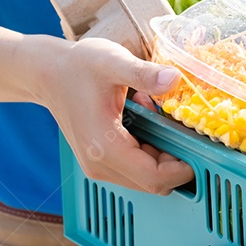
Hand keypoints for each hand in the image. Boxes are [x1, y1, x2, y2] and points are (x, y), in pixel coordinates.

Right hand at [46, 37, 193, 194]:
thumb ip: (145, 74)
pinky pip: (135, 169)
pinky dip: (148, 151)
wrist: (47, 73)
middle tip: (177, 124)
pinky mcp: (99, 162)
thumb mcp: (114, 62)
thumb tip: (175, 79)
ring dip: (161, 153)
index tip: (198, 145)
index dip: (182, 168)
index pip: (154, 178)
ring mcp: (98, 167)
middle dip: (174, 158)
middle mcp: (100, 165)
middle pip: (153, 183)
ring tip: (154, 116)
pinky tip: (142, 121)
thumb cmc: (78, 66)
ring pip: (145, 178)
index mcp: (104, 147)